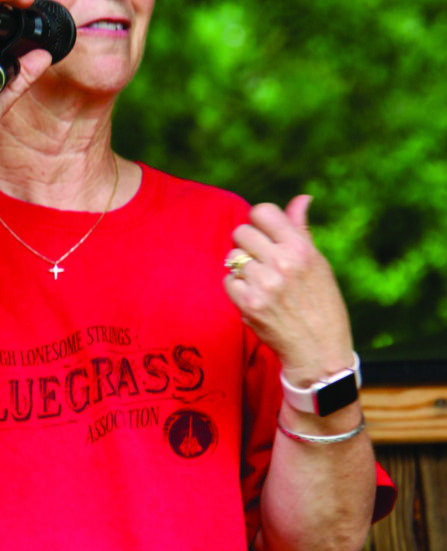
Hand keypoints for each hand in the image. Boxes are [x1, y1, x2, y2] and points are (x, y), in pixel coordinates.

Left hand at [223, 195, 353, 383]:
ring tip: (262, 283)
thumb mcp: (318, 264)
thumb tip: (301, 198)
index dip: (260, 222)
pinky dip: (237, 289)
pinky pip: (228, 281)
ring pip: (232, 257)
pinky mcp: (248, 304)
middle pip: (241, 232)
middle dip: (248, 245)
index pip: (262, 212)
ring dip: (242, 268)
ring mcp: (263, 283)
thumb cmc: (322, 304)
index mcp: (301, 248)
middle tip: (262, 262)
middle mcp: (282, 262)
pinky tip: (255, 298)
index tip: (265, 235)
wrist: (319, 352)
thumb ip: (301, 230)